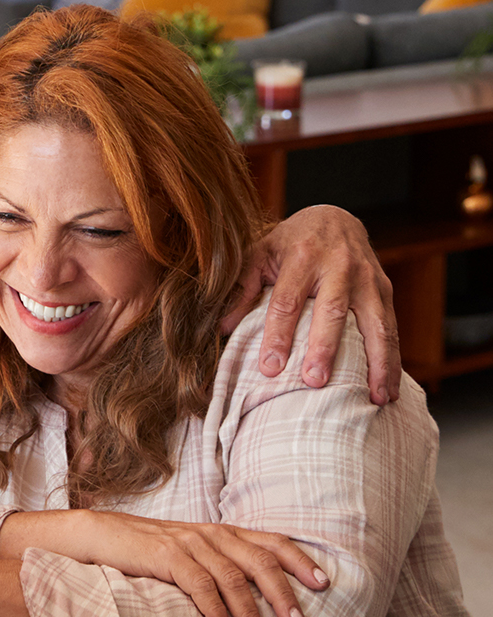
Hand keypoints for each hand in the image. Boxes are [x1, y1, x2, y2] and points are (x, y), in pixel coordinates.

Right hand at [0, 509, 329, 616]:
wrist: (94, 536)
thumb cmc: (140, 550)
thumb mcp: (185, 554)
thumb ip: (215, 567)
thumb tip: (250, 598)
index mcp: (217, 532)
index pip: (269, 540)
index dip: (298, 559)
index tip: (323, 583)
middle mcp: (207, 533)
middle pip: (259, 558)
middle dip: (284, 591)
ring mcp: (186, 542)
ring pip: (232, 574)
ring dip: (252, 611)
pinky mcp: (163, 554)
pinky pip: (198, 583)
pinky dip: (215, 610)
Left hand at [223, 205, 400, 405]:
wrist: (336, 217)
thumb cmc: (290, 243)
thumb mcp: (260, 254)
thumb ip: (242, 288)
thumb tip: (223, 328)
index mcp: (302, 255)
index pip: (287, 300)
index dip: (278, 334)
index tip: (271, 368)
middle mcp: (339, 265)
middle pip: (332, 310)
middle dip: (324, 348)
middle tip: (315, 381)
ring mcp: (368, 278)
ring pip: (376, 322)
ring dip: (378, 362)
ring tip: (376, 398)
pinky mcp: (386, 289)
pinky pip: (392, 327)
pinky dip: (393, 360)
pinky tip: (390, 390)